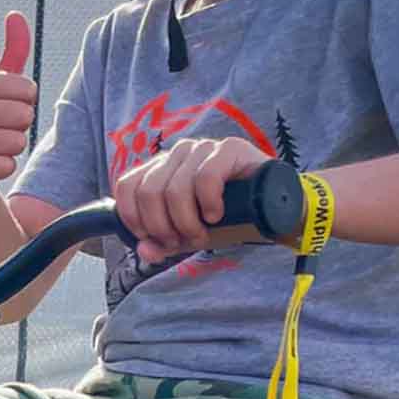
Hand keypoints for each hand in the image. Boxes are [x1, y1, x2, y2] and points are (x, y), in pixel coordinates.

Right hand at [0, 12, 36, 194]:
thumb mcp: (2, 87)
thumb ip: (14, 51)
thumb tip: (15, 14)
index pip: (29, 90)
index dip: (25, 104)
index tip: (5, 111)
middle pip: (25, 115)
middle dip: (20, 129)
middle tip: (0, 133)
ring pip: (18, 142)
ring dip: (12, 150)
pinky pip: (7, 165)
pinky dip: (3, 169)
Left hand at [115, 134, 270, 263]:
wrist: (271, 209)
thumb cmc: (226, 218)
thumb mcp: (187, 235)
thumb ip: (162, 244)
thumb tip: (144, 251)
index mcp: (161, 168)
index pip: (127, 186)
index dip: (133, 217)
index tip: (152, 238)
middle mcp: (178, 153)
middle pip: (148, 192)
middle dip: (162, 226)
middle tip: (183, 241)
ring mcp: (203, 148)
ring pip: (175, 189)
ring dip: (186, 222)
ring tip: (202, 233)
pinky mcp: (229, 149)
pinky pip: (205, 178)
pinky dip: (208, 204)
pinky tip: (216, 215)